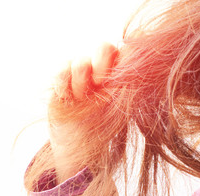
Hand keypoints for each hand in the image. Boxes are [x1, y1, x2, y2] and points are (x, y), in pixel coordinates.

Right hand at [49, 43, 118, 183]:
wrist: (79, 144)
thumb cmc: (104, 127)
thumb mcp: (120, 110)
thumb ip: (128, 91)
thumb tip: (138, 80)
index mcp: (118, 77)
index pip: (123, 55)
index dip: (121, 61)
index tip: (118, 78)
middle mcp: (100, 71)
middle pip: (103, 48)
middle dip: (101, 61)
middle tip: (99, 82)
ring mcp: (79, 75)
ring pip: (81, 60)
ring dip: (81, 78)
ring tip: (81, 96)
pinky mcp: (61, 82)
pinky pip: (61, 71)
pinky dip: (63, 82)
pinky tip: (67, 97)